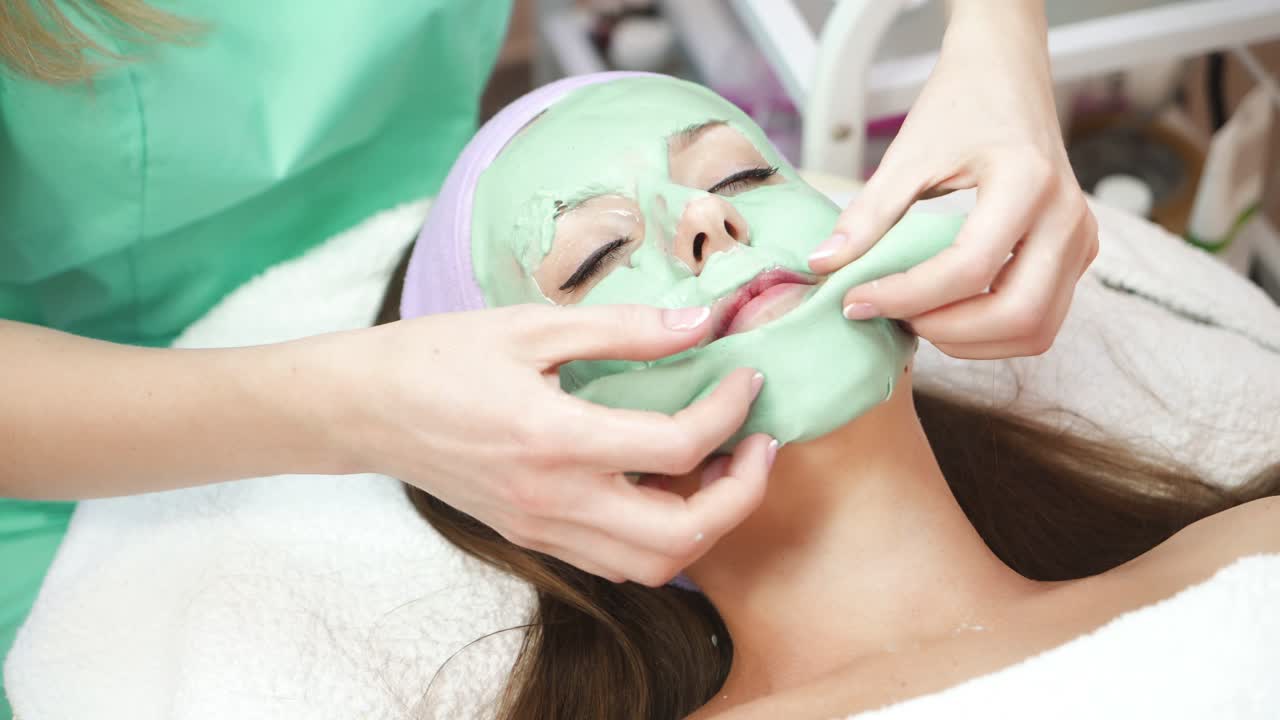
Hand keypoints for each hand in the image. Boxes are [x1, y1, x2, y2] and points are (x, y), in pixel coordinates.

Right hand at [321, 304, 772, 585]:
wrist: (363, 409)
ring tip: (722, 467)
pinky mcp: (532, 536)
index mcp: (555, 439)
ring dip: (706, 524)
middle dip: (741, 495)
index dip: (730, 412)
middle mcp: (554, 500)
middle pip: (681, 535)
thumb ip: (624, 330)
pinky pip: (616, 562)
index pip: (677, 447)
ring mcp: (543, 528)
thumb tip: (702, 322)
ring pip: (653, 564)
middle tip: (759, 445)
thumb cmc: (438, 356)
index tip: (747, 378)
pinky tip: (668, 488)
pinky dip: (661, 538)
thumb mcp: (530, 326)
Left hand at [808, 1, 1097, 359]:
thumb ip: (867, 214)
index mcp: (1027, 182)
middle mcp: (1068, 216)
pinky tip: (947, 310)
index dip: (906, 297)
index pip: (968, 269)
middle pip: (1017, 315)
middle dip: (946, 331)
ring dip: (972, 341)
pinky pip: (1042, 319)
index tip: (855, 301)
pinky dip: (992, 332)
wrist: (1006, 73)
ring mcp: (1081, 239)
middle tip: (892, 316)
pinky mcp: (1079, 254)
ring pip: (1036, 330)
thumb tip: (823, 265)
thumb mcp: (907, 155)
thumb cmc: (959, 103)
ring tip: (917, 316)